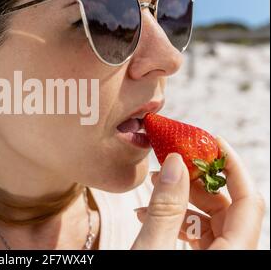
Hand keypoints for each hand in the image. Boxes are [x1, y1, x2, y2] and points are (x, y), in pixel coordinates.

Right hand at [132, 136, 265, 249]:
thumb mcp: (153, 247)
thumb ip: (166, 208)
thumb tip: (176, 163)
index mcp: (232, 253)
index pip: (248, 200)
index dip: (232, 165)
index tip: (211, 141)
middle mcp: (232, 255)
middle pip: (228, 208)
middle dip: (196, 181)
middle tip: (169, 164)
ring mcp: (219, 258)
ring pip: (211, 220)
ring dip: (181, 200)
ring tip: (153, 187)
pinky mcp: (204, 262)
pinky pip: (199, 234)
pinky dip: (176, 220)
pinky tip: (148, 214)